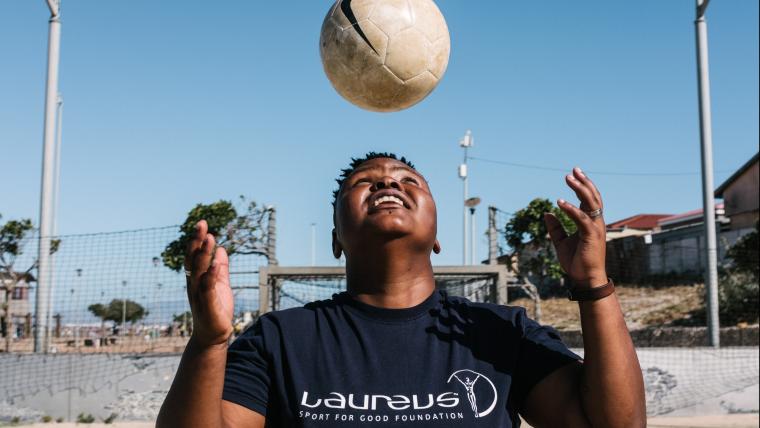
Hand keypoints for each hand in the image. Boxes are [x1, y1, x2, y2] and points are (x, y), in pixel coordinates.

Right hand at [184, 220, 233, 346]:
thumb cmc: (216, 310)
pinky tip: (216, 263)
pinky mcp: (208, 306)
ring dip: (204, 255)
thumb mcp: (220, 284)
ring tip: (210, 238)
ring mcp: (199, 295)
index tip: (201, 224)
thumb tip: (222, 249)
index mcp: (196, 279)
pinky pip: (208, 288)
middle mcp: (194, 285)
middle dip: (197, 242)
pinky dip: (211, 275)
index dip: (196, 241)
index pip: (194, 256)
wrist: (213, 337)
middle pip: (194, 260)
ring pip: (200, 271)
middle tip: (201, 224)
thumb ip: (221, 268)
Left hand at [543, 167, 607, 287]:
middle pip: (592, 197)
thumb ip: (555, 228)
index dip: (582, 186)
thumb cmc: (577, 262)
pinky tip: (560, 202)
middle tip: (574, 170)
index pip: (588, 200)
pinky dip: (571, 209)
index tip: (574, 174)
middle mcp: (596, 222)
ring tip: (569, 178)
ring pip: (591, 203)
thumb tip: (547, 213)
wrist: (585, 279)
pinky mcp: (591, 236)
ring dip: (579, 190)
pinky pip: (582, 219)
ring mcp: (595, 228)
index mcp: (590, 223)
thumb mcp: (561, 242)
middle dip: (584, 182)